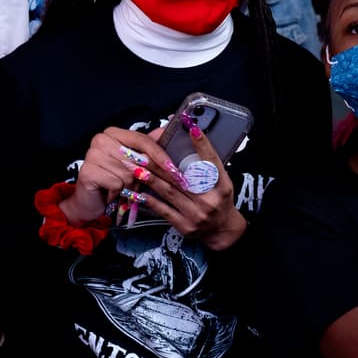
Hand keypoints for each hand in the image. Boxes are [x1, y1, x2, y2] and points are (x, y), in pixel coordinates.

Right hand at [60, 127, 165, 223]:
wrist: (91, 203)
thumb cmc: (114, 181)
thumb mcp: (135, 164)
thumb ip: (148, 147)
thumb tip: (165, 129)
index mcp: (113, 133)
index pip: (142, 139)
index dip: (160, 155)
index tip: (175, 170)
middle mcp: (101, 139)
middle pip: (137, 157)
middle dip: (149, 176)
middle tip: (150, 188)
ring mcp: (92, 154)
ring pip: (128, 173)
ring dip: (130, 187)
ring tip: (124, 191)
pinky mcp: (88, 171)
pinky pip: (116, 183)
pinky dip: (118, 193)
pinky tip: (112, 195)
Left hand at [138, 126, 245, 250]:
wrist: (221, 230)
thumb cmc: (219, 199)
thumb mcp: (221, 181)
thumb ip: (208, 164)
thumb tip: (193, 137)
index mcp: (222, 185)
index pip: (212, 161)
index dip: (202, 144)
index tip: (191, 128)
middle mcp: (209, 199)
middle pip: (181, 177)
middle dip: (160, 163)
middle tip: (143, 150)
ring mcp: (196, 214)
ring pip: (169, 192)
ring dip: (150, 178)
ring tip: (135, 167)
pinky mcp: (184, 225)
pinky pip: (163, 210)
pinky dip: (149, 200)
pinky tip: (136, 192)